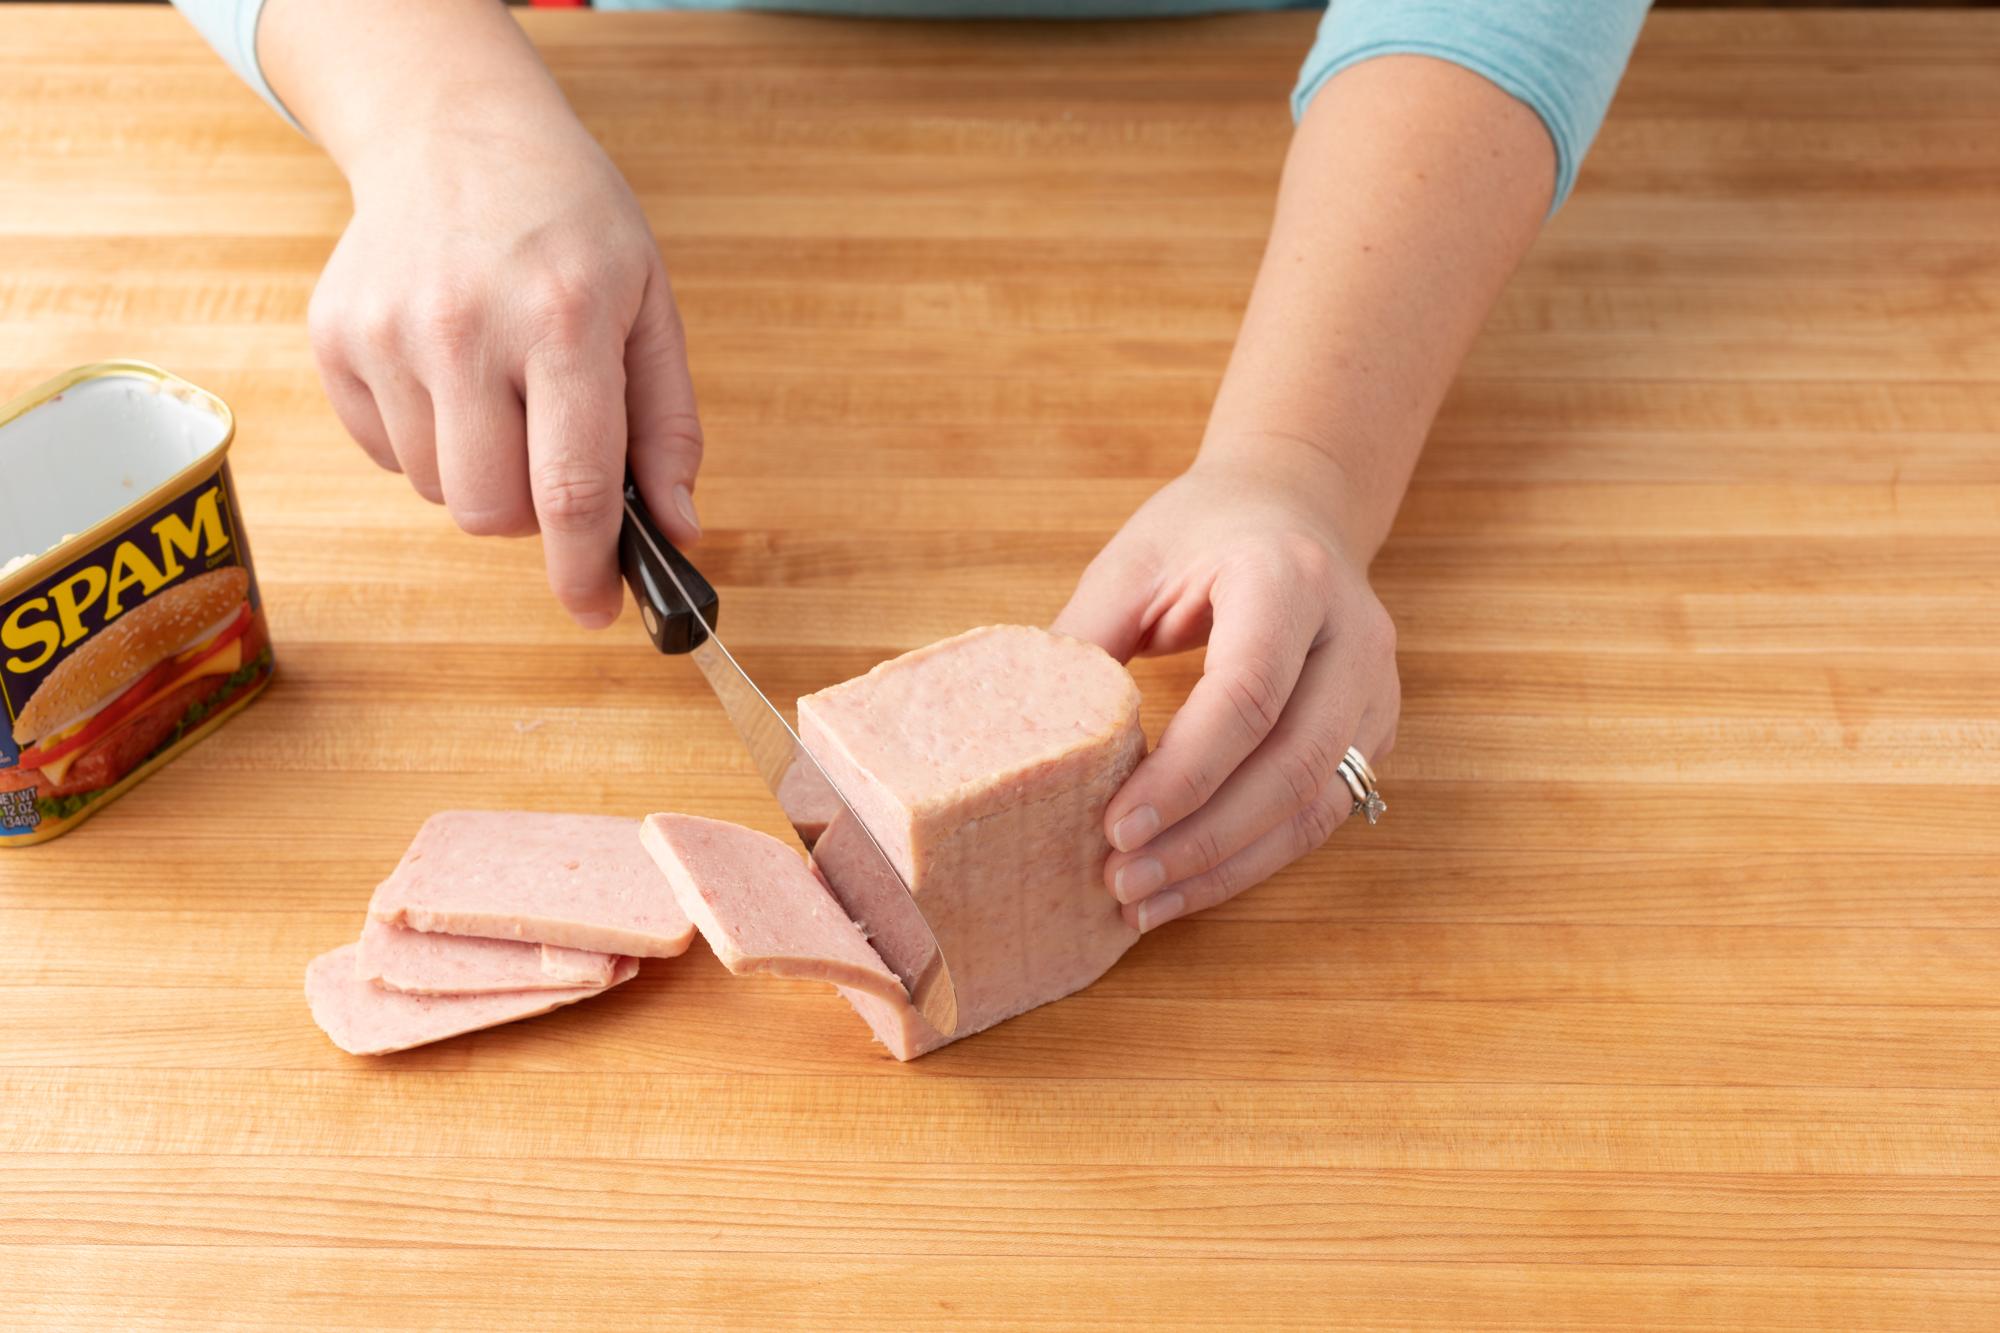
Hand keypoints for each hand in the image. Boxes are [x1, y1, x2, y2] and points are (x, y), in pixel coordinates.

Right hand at [306, 112, 702, 627]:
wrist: (453, 131)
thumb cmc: (569, 223)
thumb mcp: (650, 304)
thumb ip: (669, 427)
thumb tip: (678, 532)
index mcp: (564, 318)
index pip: (570, 488)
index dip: (586, 570)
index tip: (596, 611)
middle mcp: (465, 327)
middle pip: (491, 513)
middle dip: (532, 520)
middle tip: (555, 463)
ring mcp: (386, 332)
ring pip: (437, 491)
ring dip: (481, 473)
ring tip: (502, 391)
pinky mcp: (334, 339)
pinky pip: (385, 455)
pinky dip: (428, 441)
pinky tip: (451, 374)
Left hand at [1054, 441, 1399, 930]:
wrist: (1294, 506)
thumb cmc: (1202, 532)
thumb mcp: (1132, 564)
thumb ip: (1086, 641)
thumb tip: (1024, 739)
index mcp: (1287, 577)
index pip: (1245, 695)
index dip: (1183, 773)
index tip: (1114, 827)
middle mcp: (1352, 636)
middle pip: (1292, 762)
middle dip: (1202, 837)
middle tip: (1122, 880)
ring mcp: (1376, 687)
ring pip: (1316, 804)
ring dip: (1228, 865)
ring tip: (1144, 902)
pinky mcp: (1375, 729)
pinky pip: (1322, 812)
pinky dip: (1254, 858)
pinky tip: (1189, 883)